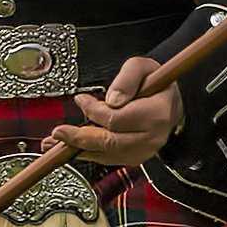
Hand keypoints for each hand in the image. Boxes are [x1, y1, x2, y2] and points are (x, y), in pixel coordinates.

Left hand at [52, 54, 180, 169]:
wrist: (171, 102)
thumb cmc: (156, 83)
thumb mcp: (143, 67)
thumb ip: (127, 78)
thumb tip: (111, 100)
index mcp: (156, 114)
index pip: (116, 119)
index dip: (94, 110)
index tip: (81, 99)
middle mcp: (152, 137)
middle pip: (109, 142)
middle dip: (80, 138)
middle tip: (58, 133)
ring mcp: (145, 151)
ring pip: (107, 154)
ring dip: (79, 150)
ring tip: (55, 144)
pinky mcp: (136, 158)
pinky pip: (109, 159)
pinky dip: (89, 154)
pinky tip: (72, 148)